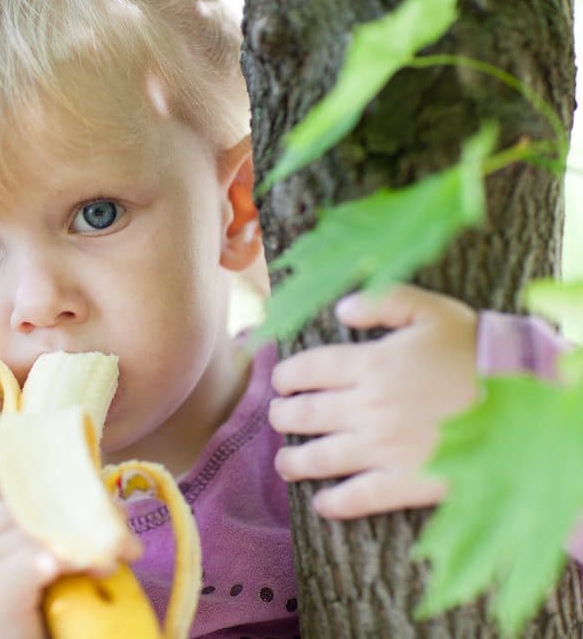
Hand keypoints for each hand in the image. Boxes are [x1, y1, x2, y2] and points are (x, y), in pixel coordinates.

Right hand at [0, 465, 140, 638]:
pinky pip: (48, 558)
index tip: (88, 475)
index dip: (48, 470)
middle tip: (125, 523)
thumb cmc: (10, 613)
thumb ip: (35, 528)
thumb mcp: (16, 561)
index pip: (5, 473)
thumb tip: (95, 492)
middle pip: (35, 500)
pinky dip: (81, 559)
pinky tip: (104, 568)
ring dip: (95, 538)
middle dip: (87, 508)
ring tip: (125, 552)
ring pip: (48, 527)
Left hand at [267, 284, 478, 519]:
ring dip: (293, 461)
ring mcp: (383, 447)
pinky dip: (333, 503)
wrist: (524, 399)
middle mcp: (368, 406)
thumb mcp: (432, 311)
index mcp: (371, 364)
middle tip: (279, 417)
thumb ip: (384, 302)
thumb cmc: (477, 352)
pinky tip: (321, 503)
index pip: (307, 370)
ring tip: (285, 461)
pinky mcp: (404, 481)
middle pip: (304, 415)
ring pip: (320, 457)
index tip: (280, 382)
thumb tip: (340, 309)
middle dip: (283, 416)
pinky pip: (357, 498)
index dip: (285, 376)